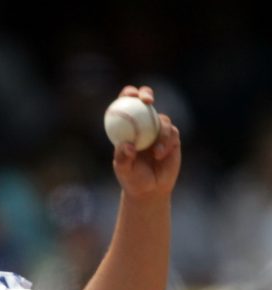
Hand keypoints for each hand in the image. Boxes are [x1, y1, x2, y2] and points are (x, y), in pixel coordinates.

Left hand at [111, 85, 181, 199]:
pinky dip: (166, 142)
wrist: (150, 189)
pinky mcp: (172, 137)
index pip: (125, 104)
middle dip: (146, 94)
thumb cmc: (132, 178)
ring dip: (160, 134)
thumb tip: (126, 144)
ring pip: (162, 119)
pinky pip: (172, 133)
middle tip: (147, 100)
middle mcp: (143, 124)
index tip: (129, 96)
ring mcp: (158, 129)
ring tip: (155, 153)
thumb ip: (123, 157)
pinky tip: (160, 155)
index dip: (127, 94)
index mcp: (127, 127)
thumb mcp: (124, 170)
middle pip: (145, 101)